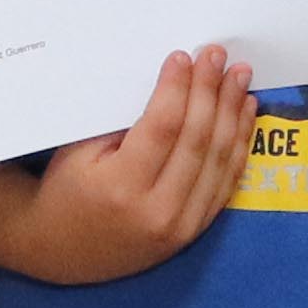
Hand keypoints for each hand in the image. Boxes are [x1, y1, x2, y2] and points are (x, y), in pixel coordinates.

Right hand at [0, 49, 250, 285]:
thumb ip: (122, 122)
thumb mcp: (78, 153)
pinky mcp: (194, 231)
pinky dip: (239, 144)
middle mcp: (158, 212)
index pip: (162, 127)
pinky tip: (244, 112)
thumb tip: (168, 82)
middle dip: (210, 91)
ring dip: (232, 112)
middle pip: (197, 140)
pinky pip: (226, 181)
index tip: (184, 56)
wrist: (63, 251)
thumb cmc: (66, 191)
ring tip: (239, 76)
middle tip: (217, 55)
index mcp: (122, 189)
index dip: (177, 88)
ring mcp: (182, 226)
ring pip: (219, 160)